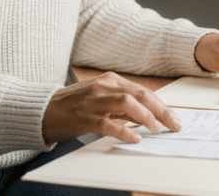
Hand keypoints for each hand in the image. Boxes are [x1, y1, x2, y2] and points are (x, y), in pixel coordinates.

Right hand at [42, 72, 181, 144]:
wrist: (45, 110)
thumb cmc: (76, 105)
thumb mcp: (102, 98)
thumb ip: (123, 105)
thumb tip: (149, 116)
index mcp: (111, 80)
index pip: (143, 91)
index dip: (161, 105)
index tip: (174, 117)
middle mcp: (104, 86)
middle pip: (140, 95)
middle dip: (161, 110)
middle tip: (174, 124)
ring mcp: (93, 100)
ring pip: (126, 103)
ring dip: (145, 117)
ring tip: (156, 129)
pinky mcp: (84, 117)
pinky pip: (107, 123)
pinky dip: (124, 131)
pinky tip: (134, 138)